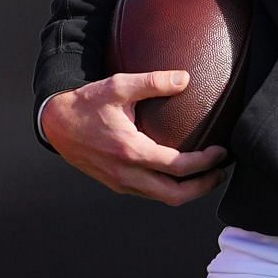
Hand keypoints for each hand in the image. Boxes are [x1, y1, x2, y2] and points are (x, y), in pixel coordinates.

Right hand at [41, 71, 228, 205]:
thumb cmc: (86, 103)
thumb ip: (153, 82)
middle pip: (175, 195)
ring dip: (188, 191)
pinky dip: (169, 188)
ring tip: (206, 175)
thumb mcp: (118, 86)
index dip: (205, 163)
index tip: (221, 152)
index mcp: (131, 151)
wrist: (56, 123)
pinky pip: (149, 193)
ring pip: (163, 198)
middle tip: (221, 171)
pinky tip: (178, 174)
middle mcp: (127, 173)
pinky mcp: (116, 183)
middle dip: (203, 186)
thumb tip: (185, 78)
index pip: (179, 167)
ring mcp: (121, 182)